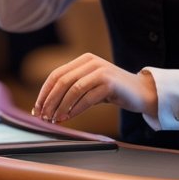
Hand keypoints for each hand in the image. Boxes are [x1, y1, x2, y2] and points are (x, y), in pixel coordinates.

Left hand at [33, 53, 156, 122]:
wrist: (141, 92)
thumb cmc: (112, 91)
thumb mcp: (90, 85)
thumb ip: (72, 90)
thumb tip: (47, 106)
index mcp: (83, 60)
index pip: (56, 75)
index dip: (44, 92)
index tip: (37, 108)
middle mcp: (90, 62)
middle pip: (62, 81)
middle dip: (50, 100)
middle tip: (43, 116)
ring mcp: (101, 71)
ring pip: (73, 89)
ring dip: (61, 106)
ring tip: (55, 119)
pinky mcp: (110, 83)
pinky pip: (87, 97)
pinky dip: (75, 109)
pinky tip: (68, 117)